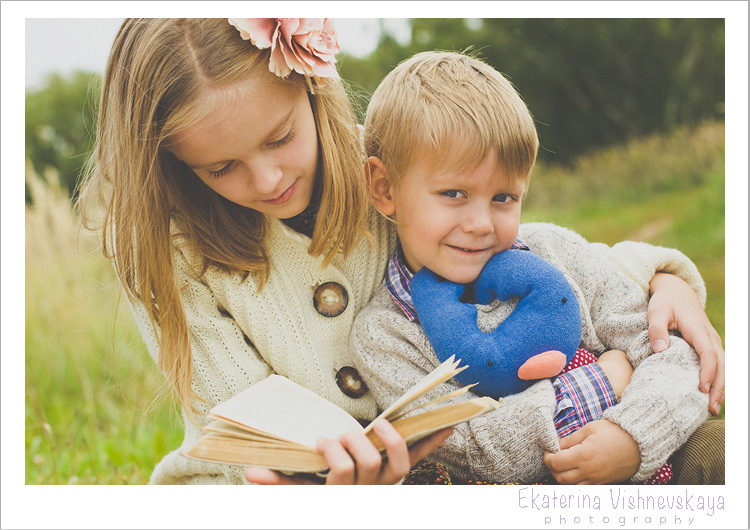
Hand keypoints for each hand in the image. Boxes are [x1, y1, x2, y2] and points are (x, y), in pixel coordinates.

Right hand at [244, 420, 452, 484]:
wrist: (348, 514)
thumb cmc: (320, 500)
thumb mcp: (297, 494)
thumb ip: (277, 484)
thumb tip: (250, 472)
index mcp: (340, 494)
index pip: (342, 473)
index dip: (335, 455)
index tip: (322, 442)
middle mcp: (367, 492)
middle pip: (368, 464)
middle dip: (354, 444)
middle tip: (340, 435)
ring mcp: (385, 486)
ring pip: (398, 465)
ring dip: (393, 440)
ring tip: (380, 424)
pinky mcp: (397, 477)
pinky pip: (417, 461)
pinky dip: (432, 444)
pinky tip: (448, 427)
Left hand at [543, 419, 639, 483]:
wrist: (639, 443)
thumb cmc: (614, 432)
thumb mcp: (589, 429)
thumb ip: (570, 439)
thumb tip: (556, 446)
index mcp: (583, 456)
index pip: (556, 463)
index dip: (547, 457)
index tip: (548, 451)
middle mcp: (589, 471)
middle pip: (560, 478)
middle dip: (552, 468)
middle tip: (553, 457)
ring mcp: (597, 480)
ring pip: (570, 487)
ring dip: (562, 477)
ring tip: (563, 465)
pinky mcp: (603, 484)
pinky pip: (584, 489)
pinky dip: (575, 483)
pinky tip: (575, 472)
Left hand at [648, 272, 724, 414]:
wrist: (677, 292)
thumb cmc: (665, 302)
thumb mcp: (656, 311)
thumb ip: (656, 329)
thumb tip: (659, 350)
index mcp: (698, 329)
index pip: (708, 353)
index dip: (707, 371)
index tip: (702, 388)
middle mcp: (710, 337)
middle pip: (721, 365)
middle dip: (718, 387)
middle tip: (710, 408)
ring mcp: (712, 342)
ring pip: (724, 367)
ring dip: (721, 387)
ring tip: (712, 408)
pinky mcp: (710, 346)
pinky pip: (719, 365)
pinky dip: (719, 381)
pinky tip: (711, 396)